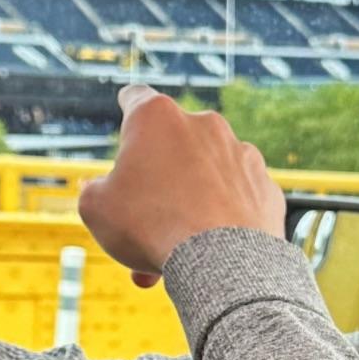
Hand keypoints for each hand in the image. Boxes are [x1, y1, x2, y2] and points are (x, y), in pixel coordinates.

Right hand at [77, 85, 285, 284]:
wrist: (220, 261)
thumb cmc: (150, 227)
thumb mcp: (96, 209)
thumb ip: (93, 191)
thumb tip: (98, 189)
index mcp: (157, 118)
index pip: (136, 98)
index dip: (127, 106)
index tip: (127, 111)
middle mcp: (204, 124)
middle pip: (172, 147)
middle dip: (156, 182)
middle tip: (140, 224)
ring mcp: (241, 153)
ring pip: (205, 177)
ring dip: (188, 206)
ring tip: (174, 251)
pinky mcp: (266, 185)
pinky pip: (235, 200)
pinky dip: (222, 220)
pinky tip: (210, 252)